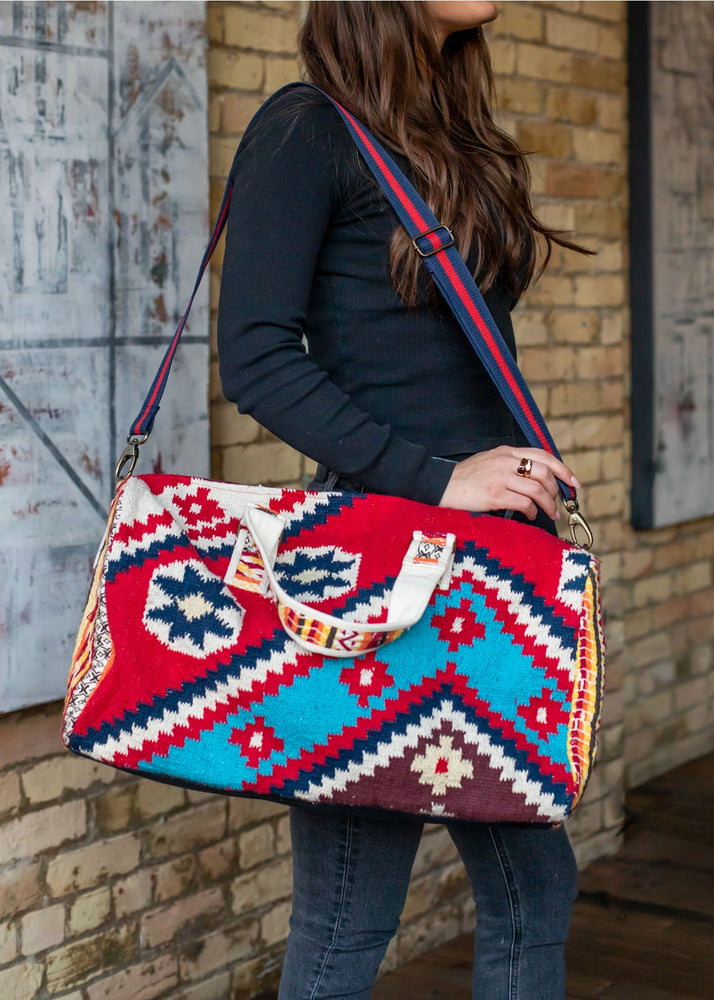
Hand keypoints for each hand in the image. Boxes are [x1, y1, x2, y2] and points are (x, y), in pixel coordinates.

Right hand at [438, 446, 580, 520]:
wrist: (440, 486)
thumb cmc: (464, 479)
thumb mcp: (489, 463)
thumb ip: (510, 465)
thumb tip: (535, 480)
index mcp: (505, 451)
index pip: (542, 455)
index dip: (562, 469)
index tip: (573, 483)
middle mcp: (505, 461)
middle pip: (544, 472)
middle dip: (557, 490)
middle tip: (559, 503)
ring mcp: (500, 477)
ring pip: (538, 489)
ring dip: (549, 504)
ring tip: (551, 514)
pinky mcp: (494, 494)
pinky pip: (524, 503)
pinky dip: (533, 511)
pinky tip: (530, 516)